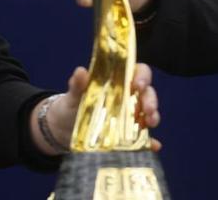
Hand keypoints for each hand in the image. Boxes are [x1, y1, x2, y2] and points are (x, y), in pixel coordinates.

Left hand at [36, 65, 161, 154]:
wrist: (64, 130)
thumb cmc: (72, 106)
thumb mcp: (73, 95)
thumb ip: (78, 84)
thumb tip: (81, 71)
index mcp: (117, 82)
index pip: (136, 72)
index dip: (142, 76)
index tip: (138, 84)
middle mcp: (128, 97)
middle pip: (147, 93)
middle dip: (150, 100)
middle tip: (148, 109)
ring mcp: (130, 116)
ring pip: (148, 113)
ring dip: (153, 117)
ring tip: (150, 124)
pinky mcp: (129, 135)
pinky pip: (144, 138)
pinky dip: (150, 142)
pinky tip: (154, 146)